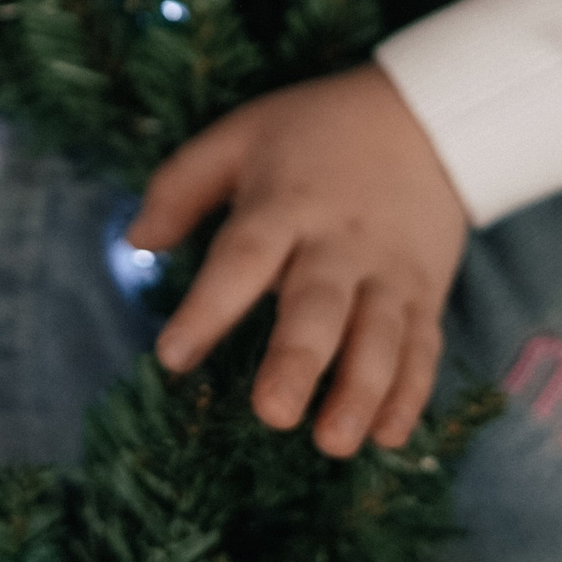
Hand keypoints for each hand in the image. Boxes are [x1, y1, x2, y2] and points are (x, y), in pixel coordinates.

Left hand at [128, 62, 468, 453]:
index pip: (243, 257)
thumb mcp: (241, 135)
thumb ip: (182, 186)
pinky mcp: (425, 295)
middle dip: (298, 361)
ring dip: (361, 392)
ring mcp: (390, 273)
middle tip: (273, 413)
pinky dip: (410, 395)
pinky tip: (388, 437)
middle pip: (319, 306)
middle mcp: (339, 244)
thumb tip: (135, 241)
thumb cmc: (315, 131)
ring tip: (333, 443)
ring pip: (380, 337)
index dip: (209, 307)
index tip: (172, 356)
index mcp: (285, 204)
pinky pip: (422, 349)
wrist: (425, 119)